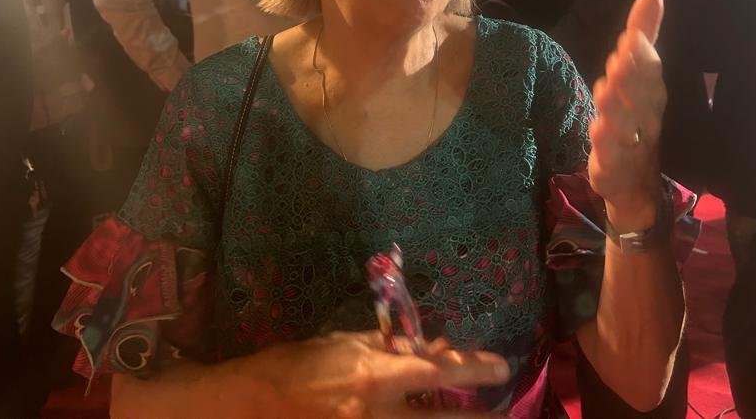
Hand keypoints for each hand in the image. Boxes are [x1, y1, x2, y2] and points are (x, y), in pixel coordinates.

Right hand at [265, 331, 509, 417]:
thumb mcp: (345, 344)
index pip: (439, 372)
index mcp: (375, 378)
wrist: (249, 406)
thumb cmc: (297, 366)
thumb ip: (390, 347)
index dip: (474, 369)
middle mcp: (377, 416)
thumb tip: (433, 348)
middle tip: (507, 416)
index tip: (500, 368)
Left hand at [588, 0, 666, 231]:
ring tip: (604, 90)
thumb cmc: (635, 122)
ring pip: (625, 127)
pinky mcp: (613, 169)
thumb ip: (643, 40)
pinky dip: (606, 147)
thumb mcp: (638, 80)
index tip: (631, 38)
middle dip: (630, 79)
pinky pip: (612, 158)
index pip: (652, 74)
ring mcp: (631, 146)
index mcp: (652, 98)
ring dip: (616, 109)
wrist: (635, 185)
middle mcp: (646, 121)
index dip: (642, 57)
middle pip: (640, 99)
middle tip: (619, 59)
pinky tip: (596, 131)